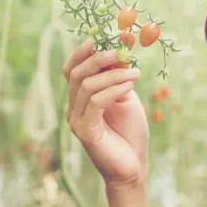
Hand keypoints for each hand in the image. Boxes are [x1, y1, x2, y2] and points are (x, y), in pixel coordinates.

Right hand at [63, 40, 147, 187]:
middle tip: (119, 51)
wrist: (133, 167)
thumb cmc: (130, 134)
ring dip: (113, 74)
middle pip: (76, 74)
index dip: (81, 53)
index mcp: (80, 99)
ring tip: (135, 73)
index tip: (99, 38)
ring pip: (87, 86)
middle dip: (97, 59)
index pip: (71, 70)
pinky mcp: (85, 131)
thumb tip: (118, 54)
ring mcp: (76, 121)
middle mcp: (73, 108)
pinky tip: (129, 85)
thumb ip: (118, 79)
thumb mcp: (126, 99)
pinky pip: (95, 102)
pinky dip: (113, 89)